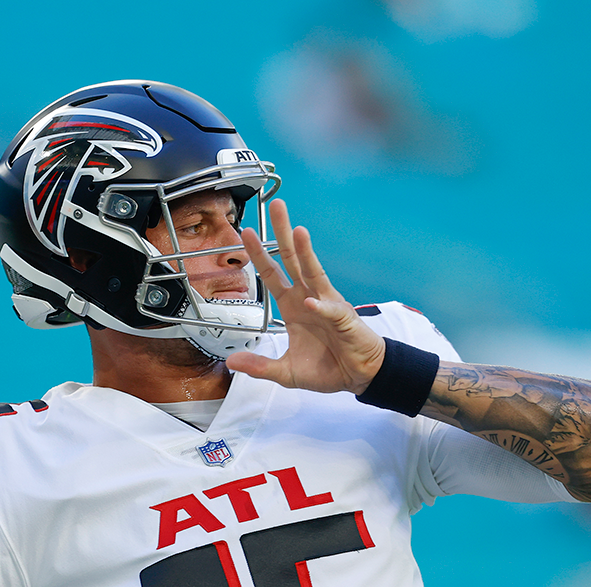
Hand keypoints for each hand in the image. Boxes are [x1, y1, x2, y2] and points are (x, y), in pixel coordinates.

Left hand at [226, 201, 384, 394]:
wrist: (359, 376)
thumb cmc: (327, 367)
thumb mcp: (285, 372)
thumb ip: (259, 366)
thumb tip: (231, 363)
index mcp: (293, 305)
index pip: (272, 274)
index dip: (258, 254)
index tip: (244, 233)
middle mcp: (309, 297)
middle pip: (293, 259)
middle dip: (283, 233)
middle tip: (276, 205)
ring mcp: (328, 304)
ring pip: (315, 273)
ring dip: (306, 252)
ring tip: (298, 230)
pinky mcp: (345, 320)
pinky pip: (331, 310)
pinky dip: (321, 308)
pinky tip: (311, 303)